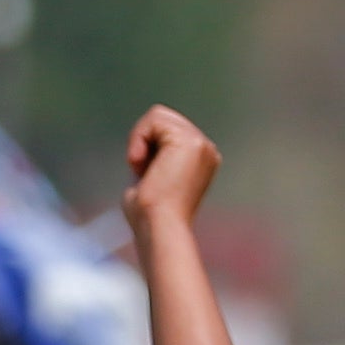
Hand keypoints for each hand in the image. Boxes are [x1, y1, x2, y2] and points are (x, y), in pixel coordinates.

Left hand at [118, 106, 219, 240]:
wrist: (159, 228)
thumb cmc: (149, 216)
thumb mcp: (150, 179)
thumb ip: (151, 160)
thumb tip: (140, 148)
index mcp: (200, 160)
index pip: (166, 131)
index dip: (147, 148)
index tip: (145, 177)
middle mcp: (206, 150)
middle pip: (163, 119)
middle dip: (143, 140)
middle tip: (141, 171)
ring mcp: (201, 144)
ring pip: (158, 116)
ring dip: (139, 140)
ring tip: (143, 169)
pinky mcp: (190, 141)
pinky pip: (154, 119)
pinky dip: (138, 138)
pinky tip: (141, 163)